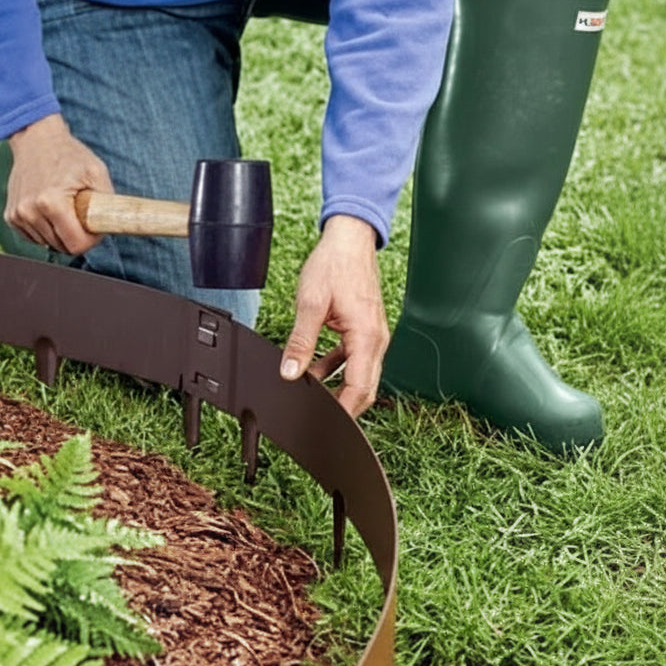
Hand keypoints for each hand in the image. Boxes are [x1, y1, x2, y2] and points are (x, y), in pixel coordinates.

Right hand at [5, 114, 112, 254]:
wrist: (36, 139)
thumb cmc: (69, 154)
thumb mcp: (97, 172)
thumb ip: (108, 202)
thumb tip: (113, 226)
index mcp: (51, 202)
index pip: (76, 245)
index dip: (90, 240)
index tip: (93, 226)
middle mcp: (29, 211)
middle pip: (62, 247)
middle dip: (75, 234)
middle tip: (79, 211)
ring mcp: (17, 215)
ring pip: (48, 244)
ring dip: (59, 231)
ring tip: (63, 206)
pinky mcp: (11, 217)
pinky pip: (34, 237)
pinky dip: (45, 229)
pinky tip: (49, 209)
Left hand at [279, 215, 388, 417]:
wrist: (349, 239)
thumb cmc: (335, 265)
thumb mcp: (310, 305)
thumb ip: (300, 342)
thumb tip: (290, 372)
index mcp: (367, 337)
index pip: (360, 388)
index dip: (345, 412)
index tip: (329, 426)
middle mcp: (376, 339)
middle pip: (364, 388)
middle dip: (344, 407)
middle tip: (321, 421)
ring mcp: (372, 335)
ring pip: (360, 374)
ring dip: (339, 387)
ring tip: (313, 397)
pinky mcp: (365, 329)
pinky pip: (354, 358)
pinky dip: (337, 368)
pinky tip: (316, 371)